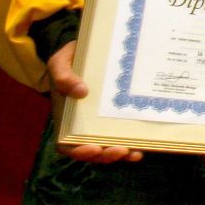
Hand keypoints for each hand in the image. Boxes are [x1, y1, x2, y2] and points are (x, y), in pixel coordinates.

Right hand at [47, 42, 141, 163]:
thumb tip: (80, 92)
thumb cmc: (73, 58)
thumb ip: (63, 76)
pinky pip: (127, 131)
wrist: (94, 48)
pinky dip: (134, 141)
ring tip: (133, 152)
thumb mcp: (61, 62)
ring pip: (111, 146)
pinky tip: (144, 142)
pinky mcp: (121, 113)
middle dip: (106, 156)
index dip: (79, 151)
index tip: (93, 148)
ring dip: (122, 153)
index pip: (67, 144)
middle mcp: (85, 124)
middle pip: (93, 150)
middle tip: (120, 150)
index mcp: (67, 117)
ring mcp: (104, 120)